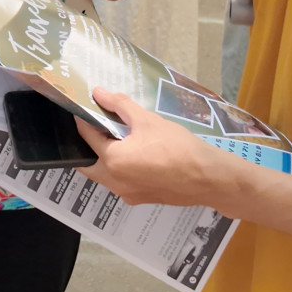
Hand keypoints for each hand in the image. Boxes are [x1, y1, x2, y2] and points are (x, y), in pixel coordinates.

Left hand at [75, 88, 226, 206]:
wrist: (207, 177)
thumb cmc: (177, 146)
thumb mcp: (147, 120)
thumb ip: (119, 105)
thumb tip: (98, 92)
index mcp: (112, 161)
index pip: (87, 136)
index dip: (84, 120)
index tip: (84, 108)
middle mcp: (113, 182)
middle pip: (88, 163)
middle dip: (87, 144)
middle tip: (94, 125)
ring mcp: (126, 194)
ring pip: (103, 175)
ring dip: (102, 158)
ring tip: (113, 137)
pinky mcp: (139, 199)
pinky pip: (119, 182)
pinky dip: (118, 169)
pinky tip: (132, 155)